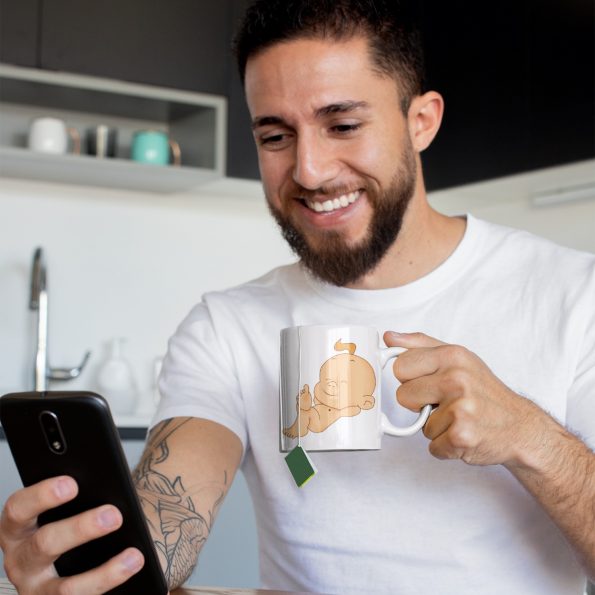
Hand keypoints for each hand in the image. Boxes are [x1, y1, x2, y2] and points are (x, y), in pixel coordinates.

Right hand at [0, 476, 144, 593]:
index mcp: (19, 527)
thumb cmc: (84, 515)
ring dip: (103, 573)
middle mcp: (21, 560)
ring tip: (134, 556)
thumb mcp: (76, 504)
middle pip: (44, 544)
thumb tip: (112, 490)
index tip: (72, 484)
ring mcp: (38, 589)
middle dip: (80, 530)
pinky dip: (110, 583)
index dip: (41, 496)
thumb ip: (85, 496)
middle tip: (114, 516)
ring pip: (65, 588)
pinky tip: (133, 568)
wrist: (98, 546)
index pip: (18, 509)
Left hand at [384, 331, 544, 466]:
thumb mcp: (457, 358)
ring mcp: (460, 408)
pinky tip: (464, 434)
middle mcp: (456, 379)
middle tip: (444, 402)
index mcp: (452, 356)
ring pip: (419, 425)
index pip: (400, 366)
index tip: (427, 382)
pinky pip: (432, 446)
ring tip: (459, 418)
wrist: (520, 426)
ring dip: (436, 427)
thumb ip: (420, 345)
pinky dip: (446, 446)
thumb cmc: (484, 391)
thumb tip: (389, 337)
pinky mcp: (461, 436)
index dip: (410, 379)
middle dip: (418, 404)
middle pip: (403, 396)